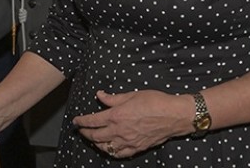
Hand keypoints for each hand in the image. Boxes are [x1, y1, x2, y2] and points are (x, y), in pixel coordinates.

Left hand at [71, 90, 191, 158]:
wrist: (173, 115)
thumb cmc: (154, 102)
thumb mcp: (131, 95)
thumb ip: (113, 98)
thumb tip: (99, 95)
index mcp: (115, 116)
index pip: (92, 121)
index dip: (81, 121)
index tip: (76, 121)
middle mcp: (119, 131)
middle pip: (95, 136)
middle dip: (85, 133)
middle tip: (81, 130)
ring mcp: (128, 142)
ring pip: (106, 147)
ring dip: (96, 144)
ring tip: (93, 139)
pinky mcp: (137, 148)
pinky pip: (120, 154)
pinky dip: (111, 151)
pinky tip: (109, 148)